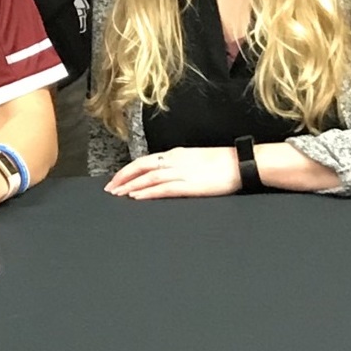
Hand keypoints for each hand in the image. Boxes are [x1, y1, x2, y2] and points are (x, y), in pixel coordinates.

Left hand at [105, 147, 241, 199]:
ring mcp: (181, 173)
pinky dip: (146, 192)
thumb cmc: (222, 163)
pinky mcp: (189, 185)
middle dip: (123, 178)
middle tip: (110, 188)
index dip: (128, 170)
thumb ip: (179, 164)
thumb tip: (166, 172)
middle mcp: (174, 161)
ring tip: (117, 194)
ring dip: (130, 186)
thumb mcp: (195, 159)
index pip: (145, 161)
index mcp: (175, 154)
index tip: (116, 178)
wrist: (240, 163)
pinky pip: (162, 189)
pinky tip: (136, 196)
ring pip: (148, 178)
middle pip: (141, 167)